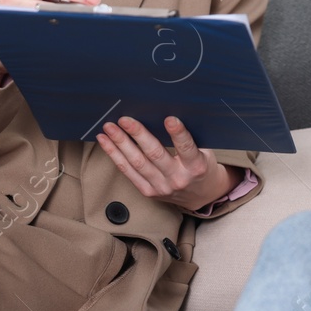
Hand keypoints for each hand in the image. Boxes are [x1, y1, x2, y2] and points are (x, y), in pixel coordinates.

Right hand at [0, 0, 102, 87]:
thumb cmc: (27, 14)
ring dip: (59, 32)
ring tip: (80, 34)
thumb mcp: (38, 0)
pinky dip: (47, 45)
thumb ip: (58, 0)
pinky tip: (63, 49)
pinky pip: (28, 43)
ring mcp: (3, 20)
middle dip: (70, 13)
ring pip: (36, 25)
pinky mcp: (2, 40)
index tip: (95, 0)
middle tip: (92, 20)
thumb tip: (91, 5)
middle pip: (44, 6)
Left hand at [97, 115, 238, 210]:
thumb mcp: (204, 152)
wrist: (201, 196)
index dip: (178, 133)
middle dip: (138, 134)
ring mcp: (161, 187)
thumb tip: (166, 114)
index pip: (187, 148)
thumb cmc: (201, 167)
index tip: (169, 119)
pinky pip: (128, 172)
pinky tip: (107, 143)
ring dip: (120, 143)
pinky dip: (115, 156)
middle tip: (125, 120)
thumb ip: (189, 139)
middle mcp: (178, 179)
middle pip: (155, 154)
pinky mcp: (148, 192)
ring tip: (110, 129)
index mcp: (196, 167)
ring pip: (137, 163)